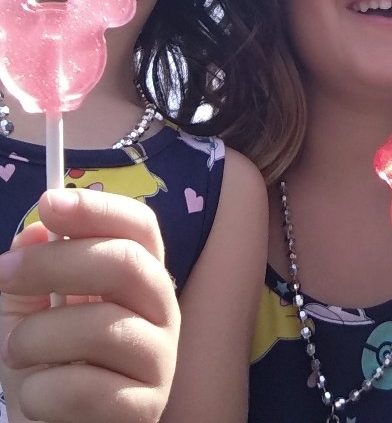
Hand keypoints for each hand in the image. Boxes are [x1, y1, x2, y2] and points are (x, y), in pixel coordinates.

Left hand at [0, 189, 179, 422]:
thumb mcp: (32, 310)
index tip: (48, 202)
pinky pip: (85, 390)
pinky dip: (42, 391)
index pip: (141, 227)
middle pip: (126, 263)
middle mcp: (163, 308)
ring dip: (36, 337)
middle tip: (4, 272)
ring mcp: (160, 358)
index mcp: (142, 275)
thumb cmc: (51, 362)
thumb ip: (34, 269)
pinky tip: (40, 397)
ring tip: (17, 351)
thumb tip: (34, 233)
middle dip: (56, 262)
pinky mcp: (145, 409)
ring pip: (101, 327)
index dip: (99, 209)